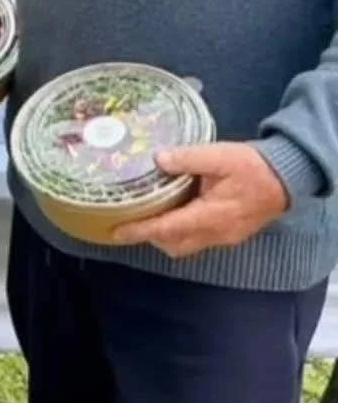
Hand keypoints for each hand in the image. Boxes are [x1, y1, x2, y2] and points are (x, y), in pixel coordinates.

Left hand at [109, 143, 290, 256]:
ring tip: (151, 216)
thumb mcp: (220, 156)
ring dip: (166, 236)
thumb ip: (187, 158)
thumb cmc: (253, 167)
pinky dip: (182, 232)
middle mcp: (216, 233)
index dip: (139, 231)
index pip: (167, 229)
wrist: (288, 177)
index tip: (115, 233)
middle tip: (130, 220)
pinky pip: (199, 240)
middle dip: (150, 237)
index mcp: (210, 216)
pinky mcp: (230, 234)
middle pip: (174, 245)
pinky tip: (176, 213)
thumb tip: (158, 159)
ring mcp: (224, 237)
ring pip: (186, 246)